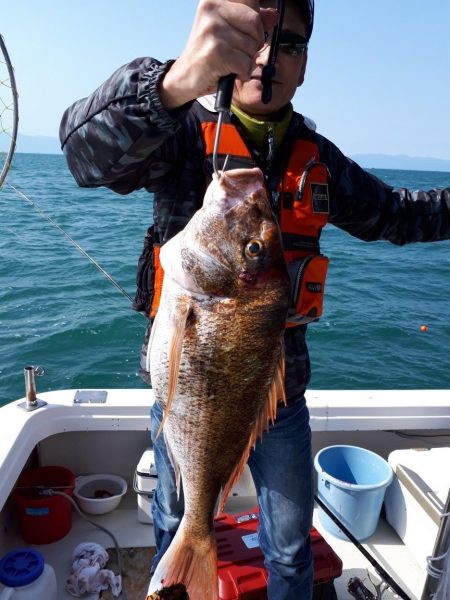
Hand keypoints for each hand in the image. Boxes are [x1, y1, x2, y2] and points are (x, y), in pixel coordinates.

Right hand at [160, 0, 277, 108]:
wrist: (184, 78)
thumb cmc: (207, 55)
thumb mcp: (229, 33)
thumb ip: (250, 22)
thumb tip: (273, 15)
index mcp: (214, 1)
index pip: (252, 3)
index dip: (255, 24)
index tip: (245, 34)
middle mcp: (211, 10)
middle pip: (255, 23)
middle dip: (253, 43)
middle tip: (237, 53)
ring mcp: (212, 30)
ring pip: (252, 46)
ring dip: (246, 61)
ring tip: (229, 63)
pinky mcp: (215, 52)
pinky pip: (245, 63)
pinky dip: (242, 73)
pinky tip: (228, 72)